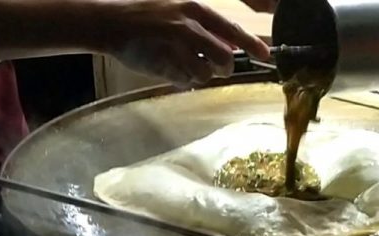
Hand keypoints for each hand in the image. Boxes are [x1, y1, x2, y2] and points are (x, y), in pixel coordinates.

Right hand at [104, 0, 270, 87]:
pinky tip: (169, 68)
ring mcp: (175, 47)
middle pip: (224, 58)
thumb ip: (205, 29)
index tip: (266, 55)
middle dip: (224, 68)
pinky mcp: (163, 64)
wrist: (112, 23)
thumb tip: (231, 44)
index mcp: (195, 11)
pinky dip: (181, 79)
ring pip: (204, 73)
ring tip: (185, 66)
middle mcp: (188, 27)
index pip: (232, 29)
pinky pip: (184, 80)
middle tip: (217, 70)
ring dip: (200, 75)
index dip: (251, 44)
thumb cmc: (148, 18)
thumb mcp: (179, 13)